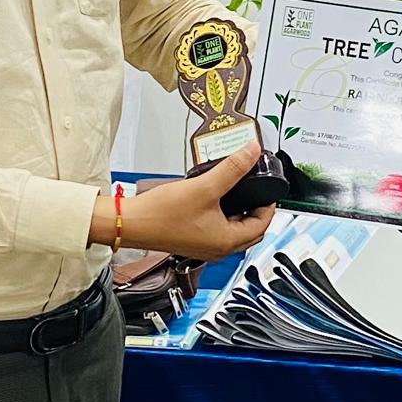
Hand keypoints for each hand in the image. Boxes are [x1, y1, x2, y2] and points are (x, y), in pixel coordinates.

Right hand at [92, 143, 274, 261]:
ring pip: (235, 231)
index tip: (268, 188)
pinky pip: (219, 230)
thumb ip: (232, 168)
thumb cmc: (162, 214)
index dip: (269, 204)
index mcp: (227, 241)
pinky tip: (215, 198)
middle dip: (258, 210)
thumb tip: (252, 152)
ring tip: (239, 191)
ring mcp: (205, 247)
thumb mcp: (204, 186)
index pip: (263, 225)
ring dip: (241, 213)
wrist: (131, 223)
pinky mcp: (193, 241)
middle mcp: (219, 249)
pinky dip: (224, 216)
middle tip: (257, 190)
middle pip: (252, 230)